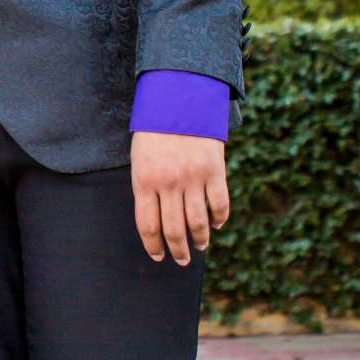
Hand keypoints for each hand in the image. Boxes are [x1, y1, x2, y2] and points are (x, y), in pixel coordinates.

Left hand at [130, 131, 228, 265]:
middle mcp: (169, 183)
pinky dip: (219, 218)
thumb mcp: (140, 159)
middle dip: (178, 250)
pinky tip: (216, 224)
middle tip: (183, 260)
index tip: (159, 257)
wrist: (180, 100)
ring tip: (201, 245)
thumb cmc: (155, 131)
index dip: (154, 246)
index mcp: (145, 181)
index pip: (148, 226)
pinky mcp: (214, 170)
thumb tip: (157, 221)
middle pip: (174, 230)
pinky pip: (219, 203)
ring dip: (200, 239)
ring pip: (198, 222)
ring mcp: (193, 178)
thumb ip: (147, 188)